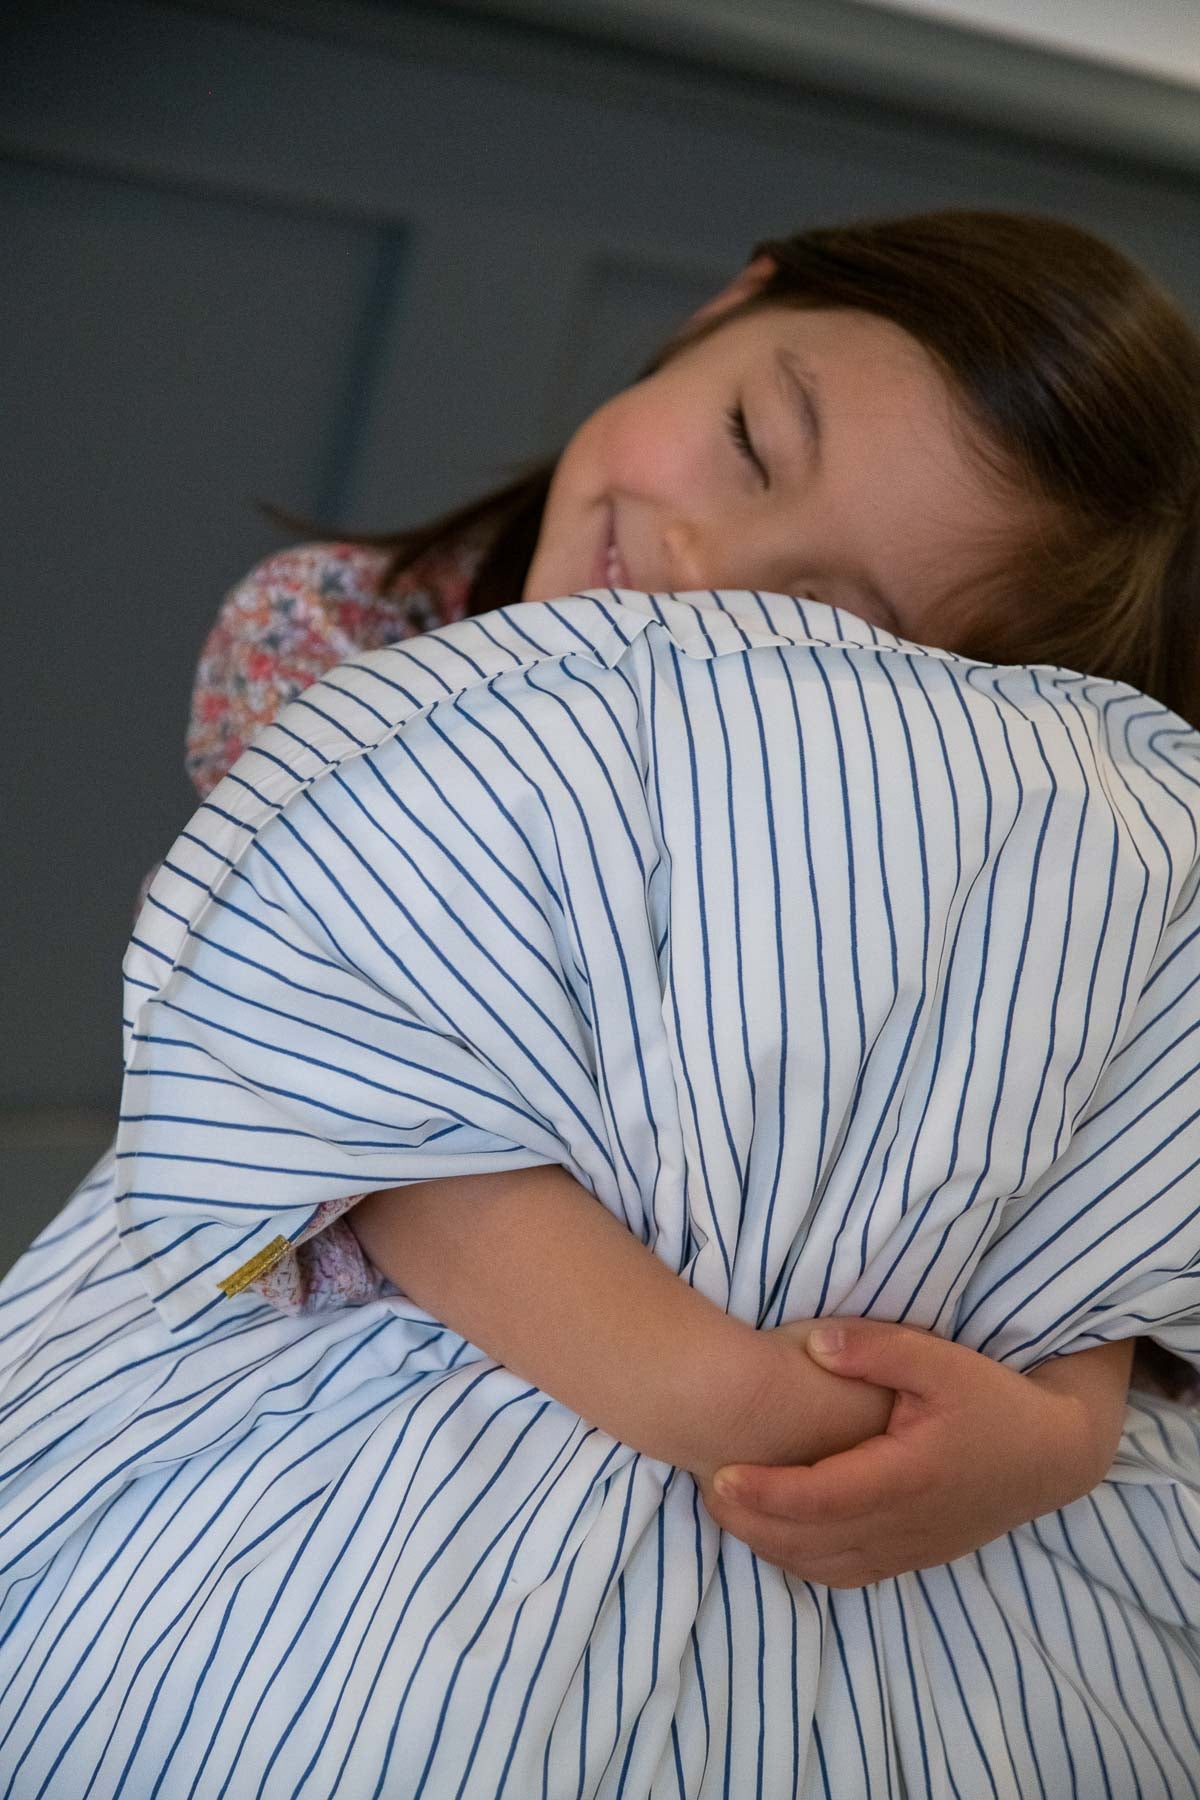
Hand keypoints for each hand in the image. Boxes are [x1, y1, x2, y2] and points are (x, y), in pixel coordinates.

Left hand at [699, 1320, 1130, 1587]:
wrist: (1051, 1455)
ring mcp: (910, 1549)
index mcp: (907, 1476)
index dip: (764, 1493)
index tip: (718, 1474)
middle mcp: (904, 1524)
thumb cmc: (993, 1399)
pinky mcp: (915, 1557)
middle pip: (811, 1540)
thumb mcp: (940, 1359)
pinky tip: (774, 1537)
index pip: (819, 1497)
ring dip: (771, 1546)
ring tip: (726, 1510)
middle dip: (751, 1523)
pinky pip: (847, 1574)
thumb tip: (814, 1344)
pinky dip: (803, 1562)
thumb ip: (875, 1350)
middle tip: (704, 1488)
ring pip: (825, 1565)